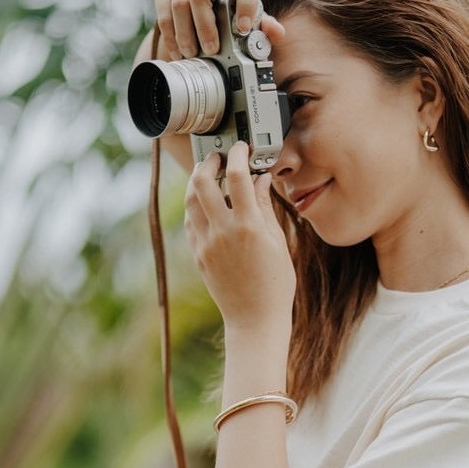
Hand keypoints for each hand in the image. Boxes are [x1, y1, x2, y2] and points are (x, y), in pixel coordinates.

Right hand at [153, 0, 284, 60]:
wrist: (202, 6)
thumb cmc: (232, 12)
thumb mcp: (250, 19)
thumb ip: (264, 26)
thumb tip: (276, 33)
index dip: (246, 3)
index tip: (244, 29)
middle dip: (206, 27)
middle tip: (212, 51)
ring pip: (181, 1)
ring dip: (186, 33)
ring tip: (192, 54)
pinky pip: (164, 6)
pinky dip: (170, 32)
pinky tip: (177, 49)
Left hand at [184, 141, 295, 330]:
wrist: (255, 319)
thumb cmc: (275, 285)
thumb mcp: (278, 242)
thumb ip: (265, 207)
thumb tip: (260, 179)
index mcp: (249, 227)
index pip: (238, 177)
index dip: (238, 155)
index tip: (242, 148)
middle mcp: (223, 233)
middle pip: (202, 181)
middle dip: (209, 162)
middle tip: (220, 158)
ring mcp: (206, 244)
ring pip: (191, 199)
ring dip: (198, 181)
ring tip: (211, 176)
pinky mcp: (198, 254)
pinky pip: (190, 220)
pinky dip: (197, 205)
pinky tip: (209, 203)